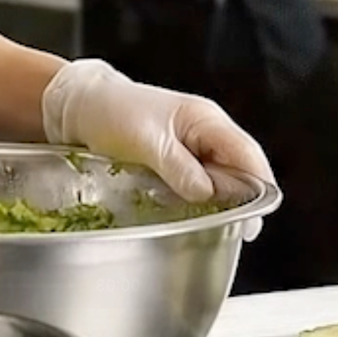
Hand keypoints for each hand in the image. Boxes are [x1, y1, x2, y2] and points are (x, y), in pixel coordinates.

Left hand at [42, 59, 277, 234]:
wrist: (79, 107)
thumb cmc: (111, 111)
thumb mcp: (145, 141)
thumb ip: (178, 166)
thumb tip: (208, 193)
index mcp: (205, 119)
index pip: (246, 154)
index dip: (258, 188)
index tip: (254, 220)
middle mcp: (205, 134)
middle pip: (238, 171)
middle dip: (237, 200)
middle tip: (229, 229)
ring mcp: (191, 149)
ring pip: (218, 182)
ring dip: (215, 203)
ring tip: (208, 224)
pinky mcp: (175, 163)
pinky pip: (196, 186)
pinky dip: (196, 202)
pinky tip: (187, 215)